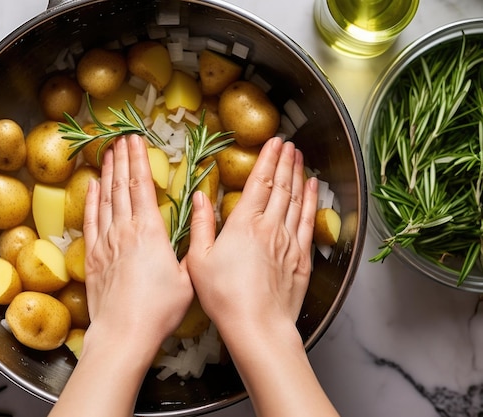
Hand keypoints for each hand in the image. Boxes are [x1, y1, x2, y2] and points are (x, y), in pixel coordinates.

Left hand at [83, 134, 192, 349]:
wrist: (123, 333)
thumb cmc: (159, 310)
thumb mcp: (187, 279)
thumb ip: (190, 250)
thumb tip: (198, 226)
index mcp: (151, 233)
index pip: (142, 188)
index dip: (139, 162)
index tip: (137, 141)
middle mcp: (125, 232)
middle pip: (122, 187)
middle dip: (123, 159)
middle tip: (122, 137)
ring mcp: (106, 243)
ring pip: (105, 199)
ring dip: (108, 173)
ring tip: (108, 152)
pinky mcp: (93, 257)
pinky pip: (91, 221)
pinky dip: (91, 201)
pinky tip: (92, 186)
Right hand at [186, 137, 317, 334]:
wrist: (257, 325)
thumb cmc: (224, 296)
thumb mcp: (199, 260)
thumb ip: (200, 225)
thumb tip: (200, 196)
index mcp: (243, 224)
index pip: (259, 182)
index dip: (268, 159)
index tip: (274, 142)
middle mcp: (270, 227)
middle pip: (281, 186)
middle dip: (285, 161)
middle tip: (289, 143)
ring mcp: (289, 241)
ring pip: (297, 199)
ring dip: (299, 175)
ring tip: (300, 158)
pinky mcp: (301, 258)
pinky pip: (308, 222)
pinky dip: (312, 201)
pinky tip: (313, 189)